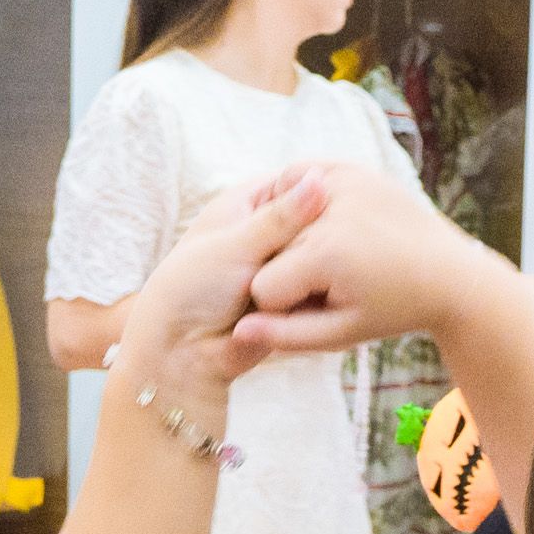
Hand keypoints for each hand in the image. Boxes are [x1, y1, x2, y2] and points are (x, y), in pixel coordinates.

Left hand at [117, 168, 327, 410]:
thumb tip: (319, 178)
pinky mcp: (289, 297)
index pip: (294, 183)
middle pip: (311, 221)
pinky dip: (322, 291)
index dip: (320, 189)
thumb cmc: (192, 291)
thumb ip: (282, 218)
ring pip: (316, 257)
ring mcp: (278, 266)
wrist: (182, 355)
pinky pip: (315, 289)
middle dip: (327, 230)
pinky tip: (342, 291)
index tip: (348, 199)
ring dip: (325, 264)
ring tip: (347, 266)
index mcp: (244, 205)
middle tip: (351, 237)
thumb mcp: (237, 245)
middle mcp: (263, 232)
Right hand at [233, 158, 520, 362]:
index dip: (286, 309)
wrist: (450, 273)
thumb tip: (237, 330)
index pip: (263, 289)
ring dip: (292, 240)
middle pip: (271, 252)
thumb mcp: (340, 333)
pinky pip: (297, 180)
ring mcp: (340, 180)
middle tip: (334, 285)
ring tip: (333, 257)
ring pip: (278, 218)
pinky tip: (322, 224)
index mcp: (326, 255)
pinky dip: (299, 201)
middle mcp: (330, 210)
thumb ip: (286, 335)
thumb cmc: (394, 310)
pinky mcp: (347, 166)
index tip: (319, 310)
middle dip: (291, 274)